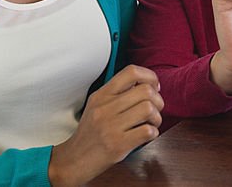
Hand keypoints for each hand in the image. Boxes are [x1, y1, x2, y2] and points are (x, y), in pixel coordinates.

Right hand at [48, 65, 162, 186]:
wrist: (73, 160)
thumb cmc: (90, 134)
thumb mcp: (96, 106)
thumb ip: (118, 93)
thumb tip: (149, 85)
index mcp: (101, 95)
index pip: (131, 72)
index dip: (150, 77)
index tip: (153, 87)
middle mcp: (105, 108)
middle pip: (146, 91)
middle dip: (158, 101)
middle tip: (155, 110)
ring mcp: (111, 126)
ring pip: (148, 109)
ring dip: (157, 118)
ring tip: (151, 124)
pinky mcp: (118, 144)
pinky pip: (147, 131)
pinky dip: (153, 133)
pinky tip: (146, 136)